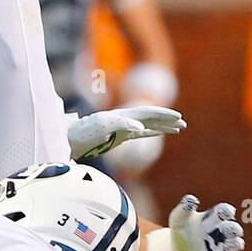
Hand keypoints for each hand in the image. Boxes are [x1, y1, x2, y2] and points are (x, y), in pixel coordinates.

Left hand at [68, 105, 184, 160]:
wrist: (68, 138)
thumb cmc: (84, 131)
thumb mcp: (102, 127)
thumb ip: (121, 125)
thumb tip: (140, 128)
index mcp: (123, 115)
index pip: (148, 112)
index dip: (163, 114)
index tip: (178, 118)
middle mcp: (124, 119)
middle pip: (151, 117)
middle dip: (167, 120)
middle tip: (184, 123)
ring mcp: (121, 128)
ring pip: (147, 125)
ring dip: (162, 126)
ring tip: (178, 129)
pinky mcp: (117, 137)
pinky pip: (139, 134)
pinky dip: (150, 133)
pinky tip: (156, 133)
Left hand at [168, 195, 244, 250]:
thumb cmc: (181, 233)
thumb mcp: (179, 220)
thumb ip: (184, 209)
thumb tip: (191, 199)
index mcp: (215, 217)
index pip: (225, 211)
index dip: (226, 211)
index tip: (224, 212)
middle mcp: (223, 231)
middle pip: (234, 228)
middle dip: (232, 228)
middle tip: (224, 228)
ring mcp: (224, 246)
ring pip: (237, 243)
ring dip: (234, 243)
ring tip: (227, 244)